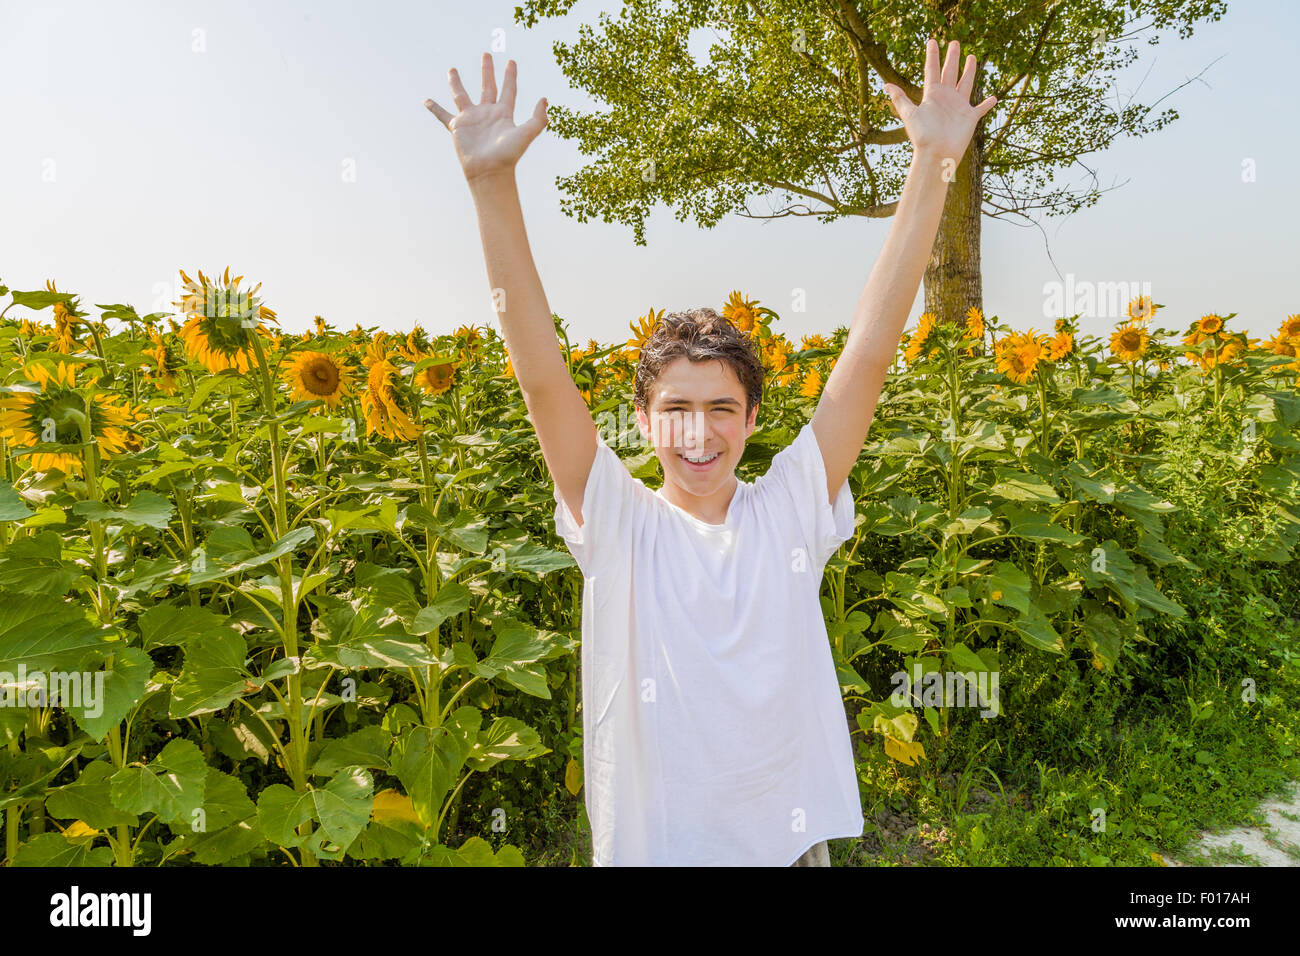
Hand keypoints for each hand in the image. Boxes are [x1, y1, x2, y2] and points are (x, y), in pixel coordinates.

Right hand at [425, 53, 547, 183]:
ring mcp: (471, 119)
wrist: (489, 172)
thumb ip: (538, 118)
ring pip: (461, 95)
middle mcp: (487, 113)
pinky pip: (443, 115)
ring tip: (452, 69)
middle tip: (486, 54)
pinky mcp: (457, 128)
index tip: (511, 61)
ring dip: (456, 82)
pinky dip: (434, 108)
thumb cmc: (508, 155)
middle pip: (486, 86)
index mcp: (503, 113)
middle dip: (487, 70)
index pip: (508, 90)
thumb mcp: (526, 134)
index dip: (510, 76)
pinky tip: (426, 100)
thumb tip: (544, 99)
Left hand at [882, 39, 996, 161]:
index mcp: (932, 95)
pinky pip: (980, 108)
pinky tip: (993, 98)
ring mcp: (958, 107)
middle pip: (950, 72)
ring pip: (965, 83)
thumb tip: (886, 85)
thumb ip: (900, 99)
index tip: (932, 41)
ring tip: (972, 57)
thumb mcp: (909, 114)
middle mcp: (945, 98)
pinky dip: (986, 104)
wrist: (936, 153)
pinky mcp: (969, 117)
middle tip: (954, 42)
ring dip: (969, 71)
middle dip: (952, 57)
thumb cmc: (922, 136)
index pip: (932, 70)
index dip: (932, 56)